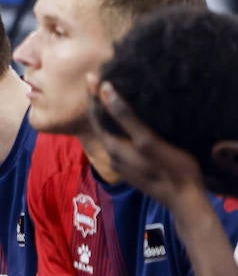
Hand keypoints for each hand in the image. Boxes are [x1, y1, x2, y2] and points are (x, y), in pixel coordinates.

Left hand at [91, 80, 207, 208]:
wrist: (183, 200)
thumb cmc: (169, 168)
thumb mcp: (146, 140)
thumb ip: (124, 116)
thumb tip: (105, 90)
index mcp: (112, 146)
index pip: (95, 116)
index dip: (92, 95)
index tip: (90, 76)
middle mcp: (112, 154)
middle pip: (100, 124)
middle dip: (98, 103)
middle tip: (98, 81)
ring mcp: (122, 162)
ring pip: (109, 132)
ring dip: (108, 114)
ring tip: (111, 96)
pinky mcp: (132, 167)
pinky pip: (120, 140)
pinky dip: (118, 126)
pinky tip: (127, 121)